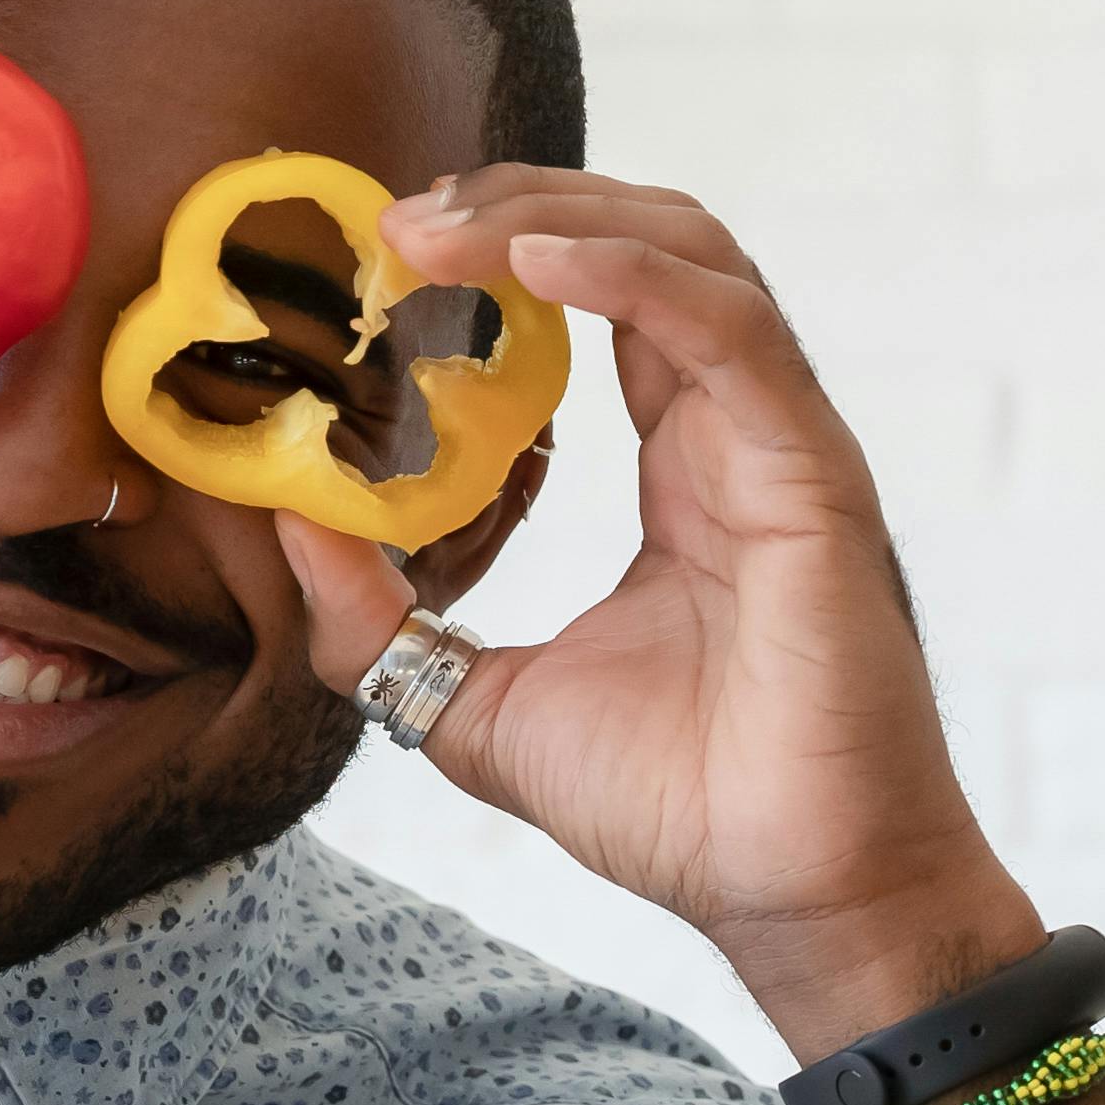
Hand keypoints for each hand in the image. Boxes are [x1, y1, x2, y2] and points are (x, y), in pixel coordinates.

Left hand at [276, 172, 1032, 1051]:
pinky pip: (728, 329)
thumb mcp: (479, 704)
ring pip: (693, 253)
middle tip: (398, 221)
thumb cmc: (685, 811)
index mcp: (683, 474)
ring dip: (560, 215)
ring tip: (440, 227)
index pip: (604, 305)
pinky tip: (536, 259)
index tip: (388, 257)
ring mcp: (782, 446)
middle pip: (649, 243)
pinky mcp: (812, 475)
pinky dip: (632, 271)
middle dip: (522, 204)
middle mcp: (738, 437)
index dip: (504, 255)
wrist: (797, 900)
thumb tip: (292, 525)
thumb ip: (387, 624)